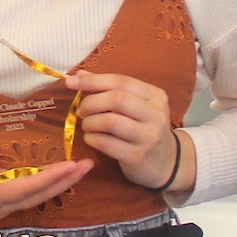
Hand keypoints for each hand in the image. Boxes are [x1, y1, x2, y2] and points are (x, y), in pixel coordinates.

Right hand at [0, 145, 92, 219]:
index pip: (29, 188)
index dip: (51, 178)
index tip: (71, 166)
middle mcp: (1, 205)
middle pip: (40, 194)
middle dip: (65, 181)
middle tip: (88, 165)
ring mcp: (3, 202)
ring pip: (39, 193)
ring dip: (61, 182)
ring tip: (81, 168)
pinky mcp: (3, 194)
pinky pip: (31, 189)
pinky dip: (48, 180)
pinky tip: (60, 172)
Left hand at [67, 69, 191, 192]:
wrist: (166, 163)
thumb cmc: (144, 128)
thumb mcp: (134, 106)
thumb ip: (111, 89)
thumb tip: (81, 74)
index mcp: (156, 96)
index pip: (121, 81)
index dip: (93, 80)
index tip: (71, 82)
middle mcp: (156, 114)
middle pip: (116, 99)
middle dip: (91, 103)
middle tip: (81, 111)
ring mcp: (148, 137)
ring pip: (110, 121)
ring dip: (90, 122)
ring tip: (87, 125)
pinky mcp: (137, 156)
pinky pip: (106, 143)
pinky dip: (91, 138)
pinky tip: (91, 138)